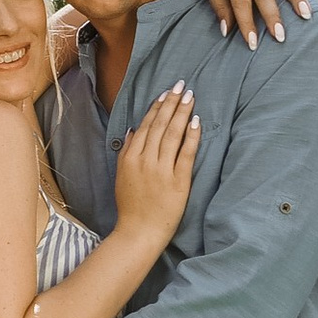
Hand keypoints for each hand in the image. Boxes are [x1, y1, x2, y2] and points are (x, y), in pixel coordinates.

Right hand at [112, 83, 199, 252]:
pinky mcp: (178, 181)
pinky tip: (196, 121)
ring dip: (182, 113)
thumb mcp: (122, 176)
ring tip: (190, 96)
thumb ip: (128, 152)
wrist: (138, 232)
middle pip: (160, 125)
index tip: (166, 93)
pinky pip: (186, 154)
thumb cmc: (131, 206)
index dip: (157, 107)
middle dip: (172, 103)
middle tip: (182, 85)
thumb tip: (134, 130)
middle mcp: (145, 160)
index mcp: (130, 158)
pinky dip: (191, 136)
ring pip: (172, 134)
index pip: (146, 125)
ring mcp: (161, 170)